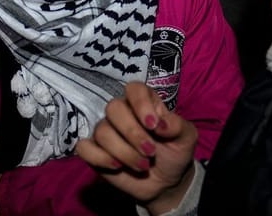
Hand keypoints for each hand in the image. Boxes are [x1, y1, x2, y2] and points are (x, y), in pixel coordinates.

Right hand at [75, 82, 197, 211]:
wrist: (166, 182)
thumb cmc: (175, 153)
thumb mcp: (187, 138)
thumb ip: (177, 126)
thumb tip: (161, 124)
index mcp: (144, 103)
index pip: (134, 89)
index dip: (141, 104)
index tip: (153, 125)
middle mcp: (122, 113)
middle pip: (113, 108)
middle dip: (132, 133)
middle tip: (150, 152)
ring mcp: (106, 131)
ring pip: (102, 131)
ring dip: (124, 151)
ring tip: (143, 166)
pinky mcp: (94, 151)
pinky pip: (84, 147)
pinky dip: (99, 157)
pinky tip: (117, 166)